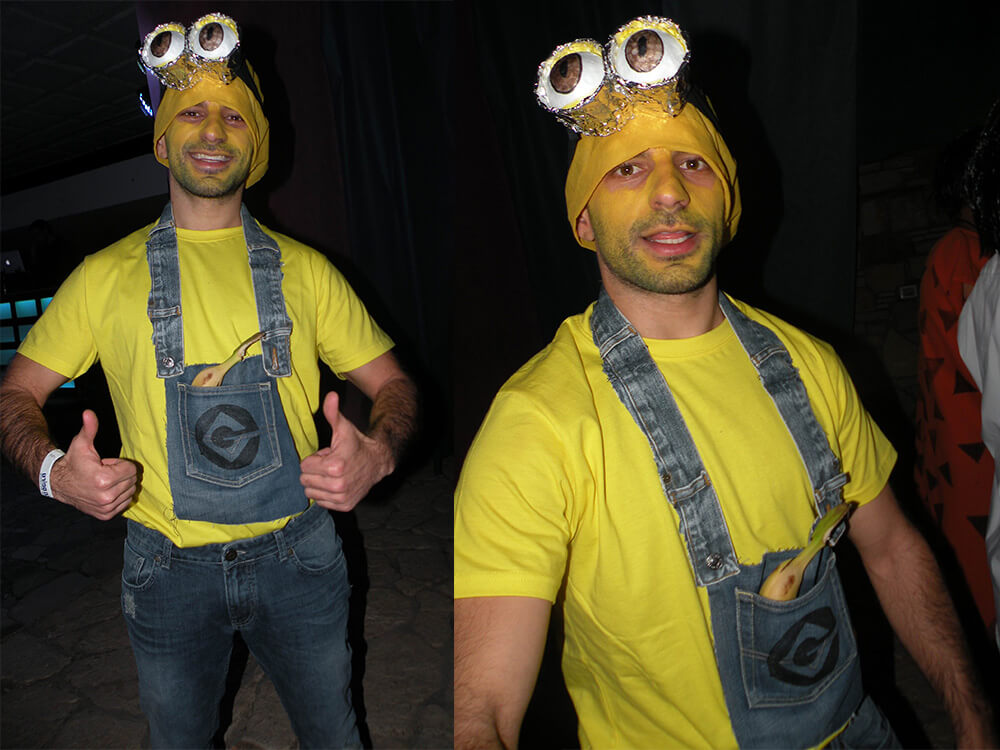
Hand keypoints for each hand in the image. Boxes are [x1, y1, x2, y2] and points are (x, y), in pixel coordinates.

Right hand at [51, 410, 137, 519]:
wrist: (59, 483)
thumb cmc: (73, 462)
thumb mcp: (81, 443)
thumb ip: (89, 428)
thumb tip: (89, 413)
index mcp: (104, 479)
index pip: (131, 469)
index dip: (120, 463)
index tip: (106, 464)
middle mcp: (107, 497)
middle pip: (132, 480)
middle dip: (121, 474)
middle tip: (105, 471)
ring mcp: (106, 508)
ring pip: (130, 492)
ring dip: (121, 485)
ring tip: (104, 481)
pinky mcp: (106, 515)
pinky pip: (125, 503)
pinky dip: (119, 496)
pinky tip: (105, 491)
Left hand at [300, 392, 392, 511]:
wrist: (378, 461)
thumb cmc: (356, 443)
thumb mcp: (343, 427)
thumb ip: (332, 412)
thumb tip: (331, 395)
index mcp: (335, 466)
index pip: (304, 467)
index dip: (314, 459)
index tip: (327, 455)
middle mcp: (338, 485)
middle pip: (305, 481)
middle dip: (315, 472)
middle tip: (330, 465)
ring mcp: (342, 497)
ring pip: (311, 493)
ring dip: (319, 484)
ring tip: (333, 474)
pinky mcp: (345, 505)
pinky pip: (322, 502)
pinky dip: (326, 494)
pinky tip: (337, 484)